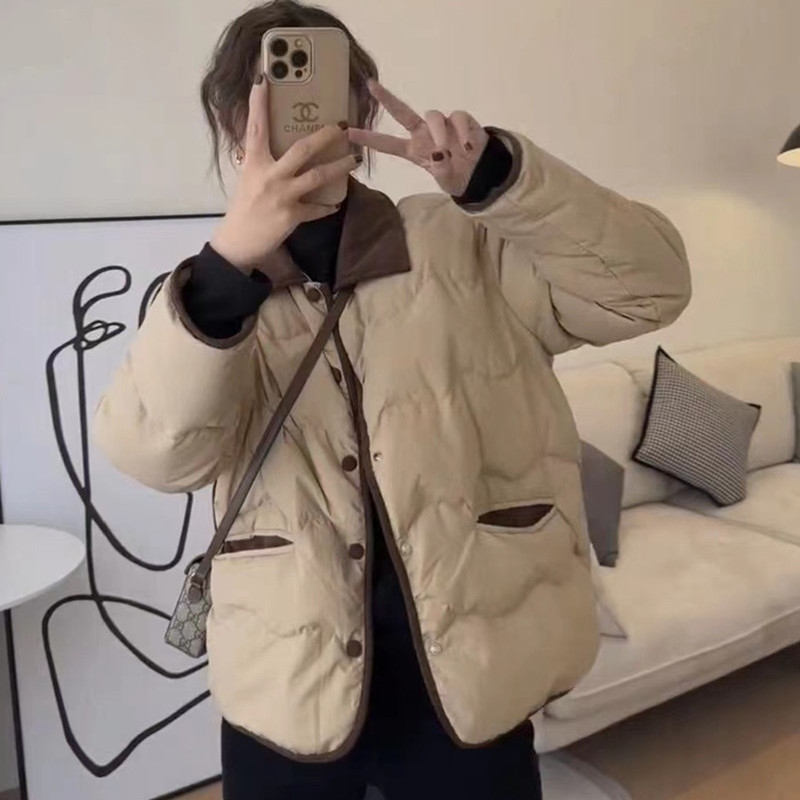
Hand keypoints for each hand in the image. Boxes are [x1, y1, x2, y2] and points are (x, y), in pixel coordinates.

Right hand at [211, 75, 356, 272]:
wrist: (239, 241)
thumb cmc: (244, 207)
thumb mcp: (248, 178)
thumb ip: (262, 161)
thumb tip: (276, 144)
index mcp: (254, 163)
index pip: (256, 128)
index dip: (259, 103)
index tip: (264, 79)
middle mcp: (269, 176)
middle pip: (301, 150)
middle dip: (324, 136)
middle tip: (342, 126)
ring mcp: (282, 196)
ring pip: (316, 177)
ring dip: (339, 167)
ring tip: (355, 159)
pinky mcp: (291, 216)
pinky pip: (316, 209)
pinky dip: (327, 206)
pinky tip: (336, 203)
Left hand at [347, 79, 489, 195]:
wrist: (482, 174)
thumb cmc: (458, 177)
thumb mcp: (447, 182)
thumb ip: (442, 171)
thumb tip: (439, 153)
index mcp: (414, 151)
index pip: (388, 144)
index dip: (370, 139)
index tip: (350, 133)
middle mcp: (424, 134)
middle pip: (402, 113)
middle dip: (387, 99)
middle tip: (371, 86)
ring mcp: (442, 125)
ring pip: (433, 116)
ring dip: (438, 132)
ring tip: (449, 151)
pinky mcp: (461, 120)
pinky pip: (457, 118)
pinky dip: (462, 132)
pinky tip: (468, 147)